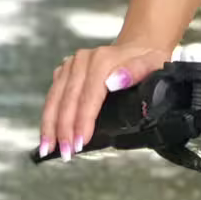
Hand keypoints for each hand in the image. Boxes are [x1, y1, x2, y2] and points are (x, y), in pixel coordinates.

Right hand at [39, 38, 173, 159]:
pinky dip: (49, 116)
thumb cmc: (146, 61)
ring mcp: (71, 64)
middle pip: (68, 98)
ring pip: (55, 97)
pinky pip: (53, 96)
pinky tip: (48, 134)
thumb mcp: (152, 64)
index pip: (88, 95)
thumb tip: (114, 81)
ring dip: (51, 125)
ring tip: (48, 148)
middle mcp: (83, 60)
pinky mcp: (65, 71)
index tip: (81, 142)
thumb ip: (136, 71)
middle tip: (65, 153)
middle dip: (64, 129)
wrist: (137, 46)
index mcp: (102, 60)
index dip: (83, 121)